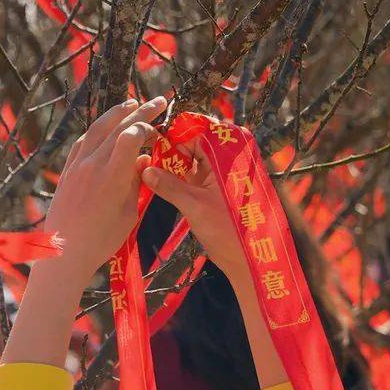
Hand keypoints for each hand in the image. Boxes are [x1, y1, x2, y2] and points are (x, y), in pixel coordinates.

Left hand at [45, 96, 167, 285]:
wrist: (65, 253)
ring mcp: (77, 166)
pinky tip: (105, 127)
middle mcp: (92, 164)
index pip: (131, 135)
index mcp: (112, 176)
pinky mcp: (67, 171)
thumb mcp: (129, 213)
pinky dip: (97, 130)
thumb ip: (136, 182)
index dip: (148, 127)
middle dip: (140, 110)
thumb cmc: (102, 240)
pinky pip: (83, 142)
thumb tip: (143, 160)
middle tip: (159, 101)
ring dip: (116, 113)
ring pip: (97, 128)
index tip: (158, 132)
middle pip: (117, 126)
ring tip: (131, 103)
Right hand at [141, 137, 244, 281]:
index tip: (156, 143)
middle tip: (153, 156)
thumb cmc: (226, 230)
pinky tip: (161, 180)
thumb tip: (145, 170)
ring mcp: (219, 175)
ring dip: (175, 163)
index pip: (200, 133)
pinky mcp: (213, 188)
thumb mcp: (193, 205)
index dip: (178, 136)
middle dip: (175, 149)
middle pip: (196, 142)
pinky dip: (179, 175)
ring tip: (153, 168)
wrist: (244, 257)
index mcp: (228, 158)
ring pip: (193, 158)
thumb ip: (169, 186)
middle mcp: (226, 161)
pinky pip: (193, 173)